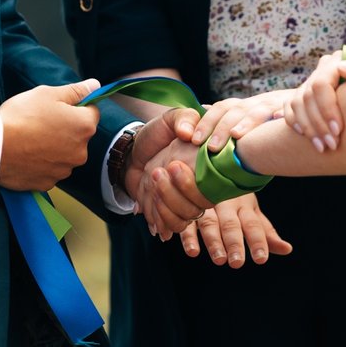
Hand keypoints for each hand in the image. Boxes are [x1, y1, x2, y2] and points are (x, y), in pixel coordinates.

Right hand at [0, 79, 100, 190]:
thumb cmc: (21, 117)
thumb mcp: (48, 94)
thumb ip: (75, 91)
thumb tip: (95, 85)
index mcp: (84, 127)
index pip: (92, 112)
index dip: (76, 106)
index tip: (58, 107)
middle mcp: (80, 152)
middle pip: (78, 135)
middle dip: (65, 128)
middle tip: (40, 121)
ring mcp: (64, 169)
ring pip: (64, 154)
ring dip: (54, 147)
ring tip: (31, 139)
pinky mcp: (48, 183)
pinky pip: (49, 169)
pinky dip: (41, 163)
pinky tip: (26, 155)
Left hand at [123, 109, 212, 236]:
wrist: (134, 150)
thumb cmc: (156, 134)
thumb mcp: (171, 119)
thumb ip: (184, 119)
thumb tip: (189, 133)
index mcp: (207, 171)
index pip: (211, 190)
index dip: (192, 184)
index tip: (174, 165)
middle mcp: (199, 191)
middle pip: (196, 209)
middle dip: (174, 193)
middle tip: (157, 171)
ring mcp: (183, 203)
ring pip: (183, 220)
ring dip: (164, 205)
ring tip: (151, 180)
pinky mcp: (169, 213)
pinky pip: (170, 227)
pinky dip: (157, 217)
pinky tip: (147, 199)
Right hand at [178, 193, 291, 267]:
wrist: (206, 167)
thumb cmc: (234, 197)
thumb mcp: (251, 213)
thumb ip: (265, 233)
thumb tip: (288, 249)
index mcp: (244, 205)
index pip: (253, 224)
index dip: (257, 241)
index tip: (261, 259)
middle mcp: (225, 203)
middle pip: (230, 224)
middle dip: (234, 243)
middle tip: (237, 262)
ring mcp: (205, 204)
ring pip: (209, 222)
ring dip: (213, 241)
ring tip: (219, 259)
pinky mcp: (186, 207)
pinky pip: (187, 222)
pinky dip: (188, 236)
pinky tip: (193, 251)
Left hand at [191, 90, 294, 152]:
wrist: (315, 97)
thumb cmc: (277, 112)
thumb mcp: (253, 111)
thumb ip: (230, 112)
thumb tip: (203, 109)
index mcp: (247, 105)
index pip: (222, 108)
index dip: (207, 123)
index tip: (194, 140)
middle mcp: (260, 102)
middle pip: (236, 110)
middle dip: (221, 128)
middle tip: (211, 147)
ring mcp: (279, 103)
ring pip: (260, 110)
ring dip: (247, 122)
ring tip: (237, 136)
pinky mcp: (299, 107)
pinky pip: (293, 110)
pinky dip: (285, 115)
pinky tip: (279, 121)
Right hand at [283, 52, 345, 151]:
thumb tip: (342, 68)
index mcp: (335, 64)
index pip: (321, 85)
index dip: (327, 108)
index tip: (338, 130)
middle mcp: (319, 72)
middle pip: (308, 98)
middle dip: (318, 125)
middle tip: (332, 145)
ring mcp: (308, 84)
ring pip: (297, 105)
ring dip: (308, 128)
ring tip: (321, 148)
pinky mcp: (302, 96)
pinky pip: (290, 108)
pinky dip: (294, 122)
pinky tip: (304, 136)